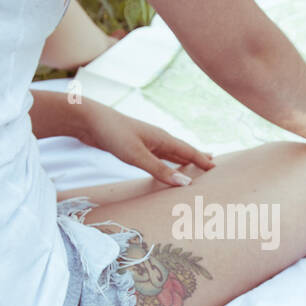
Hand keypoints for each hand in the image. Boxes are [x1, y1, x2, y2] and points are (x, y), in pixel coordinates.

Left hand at [76, 100, 214, 185]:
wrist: (90, 121)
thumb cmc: (114, 134)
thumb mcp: (137, 156)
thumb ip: (160, 170)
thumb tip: (184, 184)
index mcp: (162, 138)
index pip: (188, 151)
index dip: (201, 160)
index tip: (215, 167)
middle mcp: (157, 138)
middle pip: (182, 150)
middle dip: (196, 157)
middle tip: (211, 163)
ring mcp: (146, 141)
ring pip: (170, 152)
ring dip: (182, 159)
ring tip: (193, 163)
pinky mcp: (135, 145)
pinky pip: (157, 155)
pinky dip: (166, 161)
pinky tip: (165, 163)